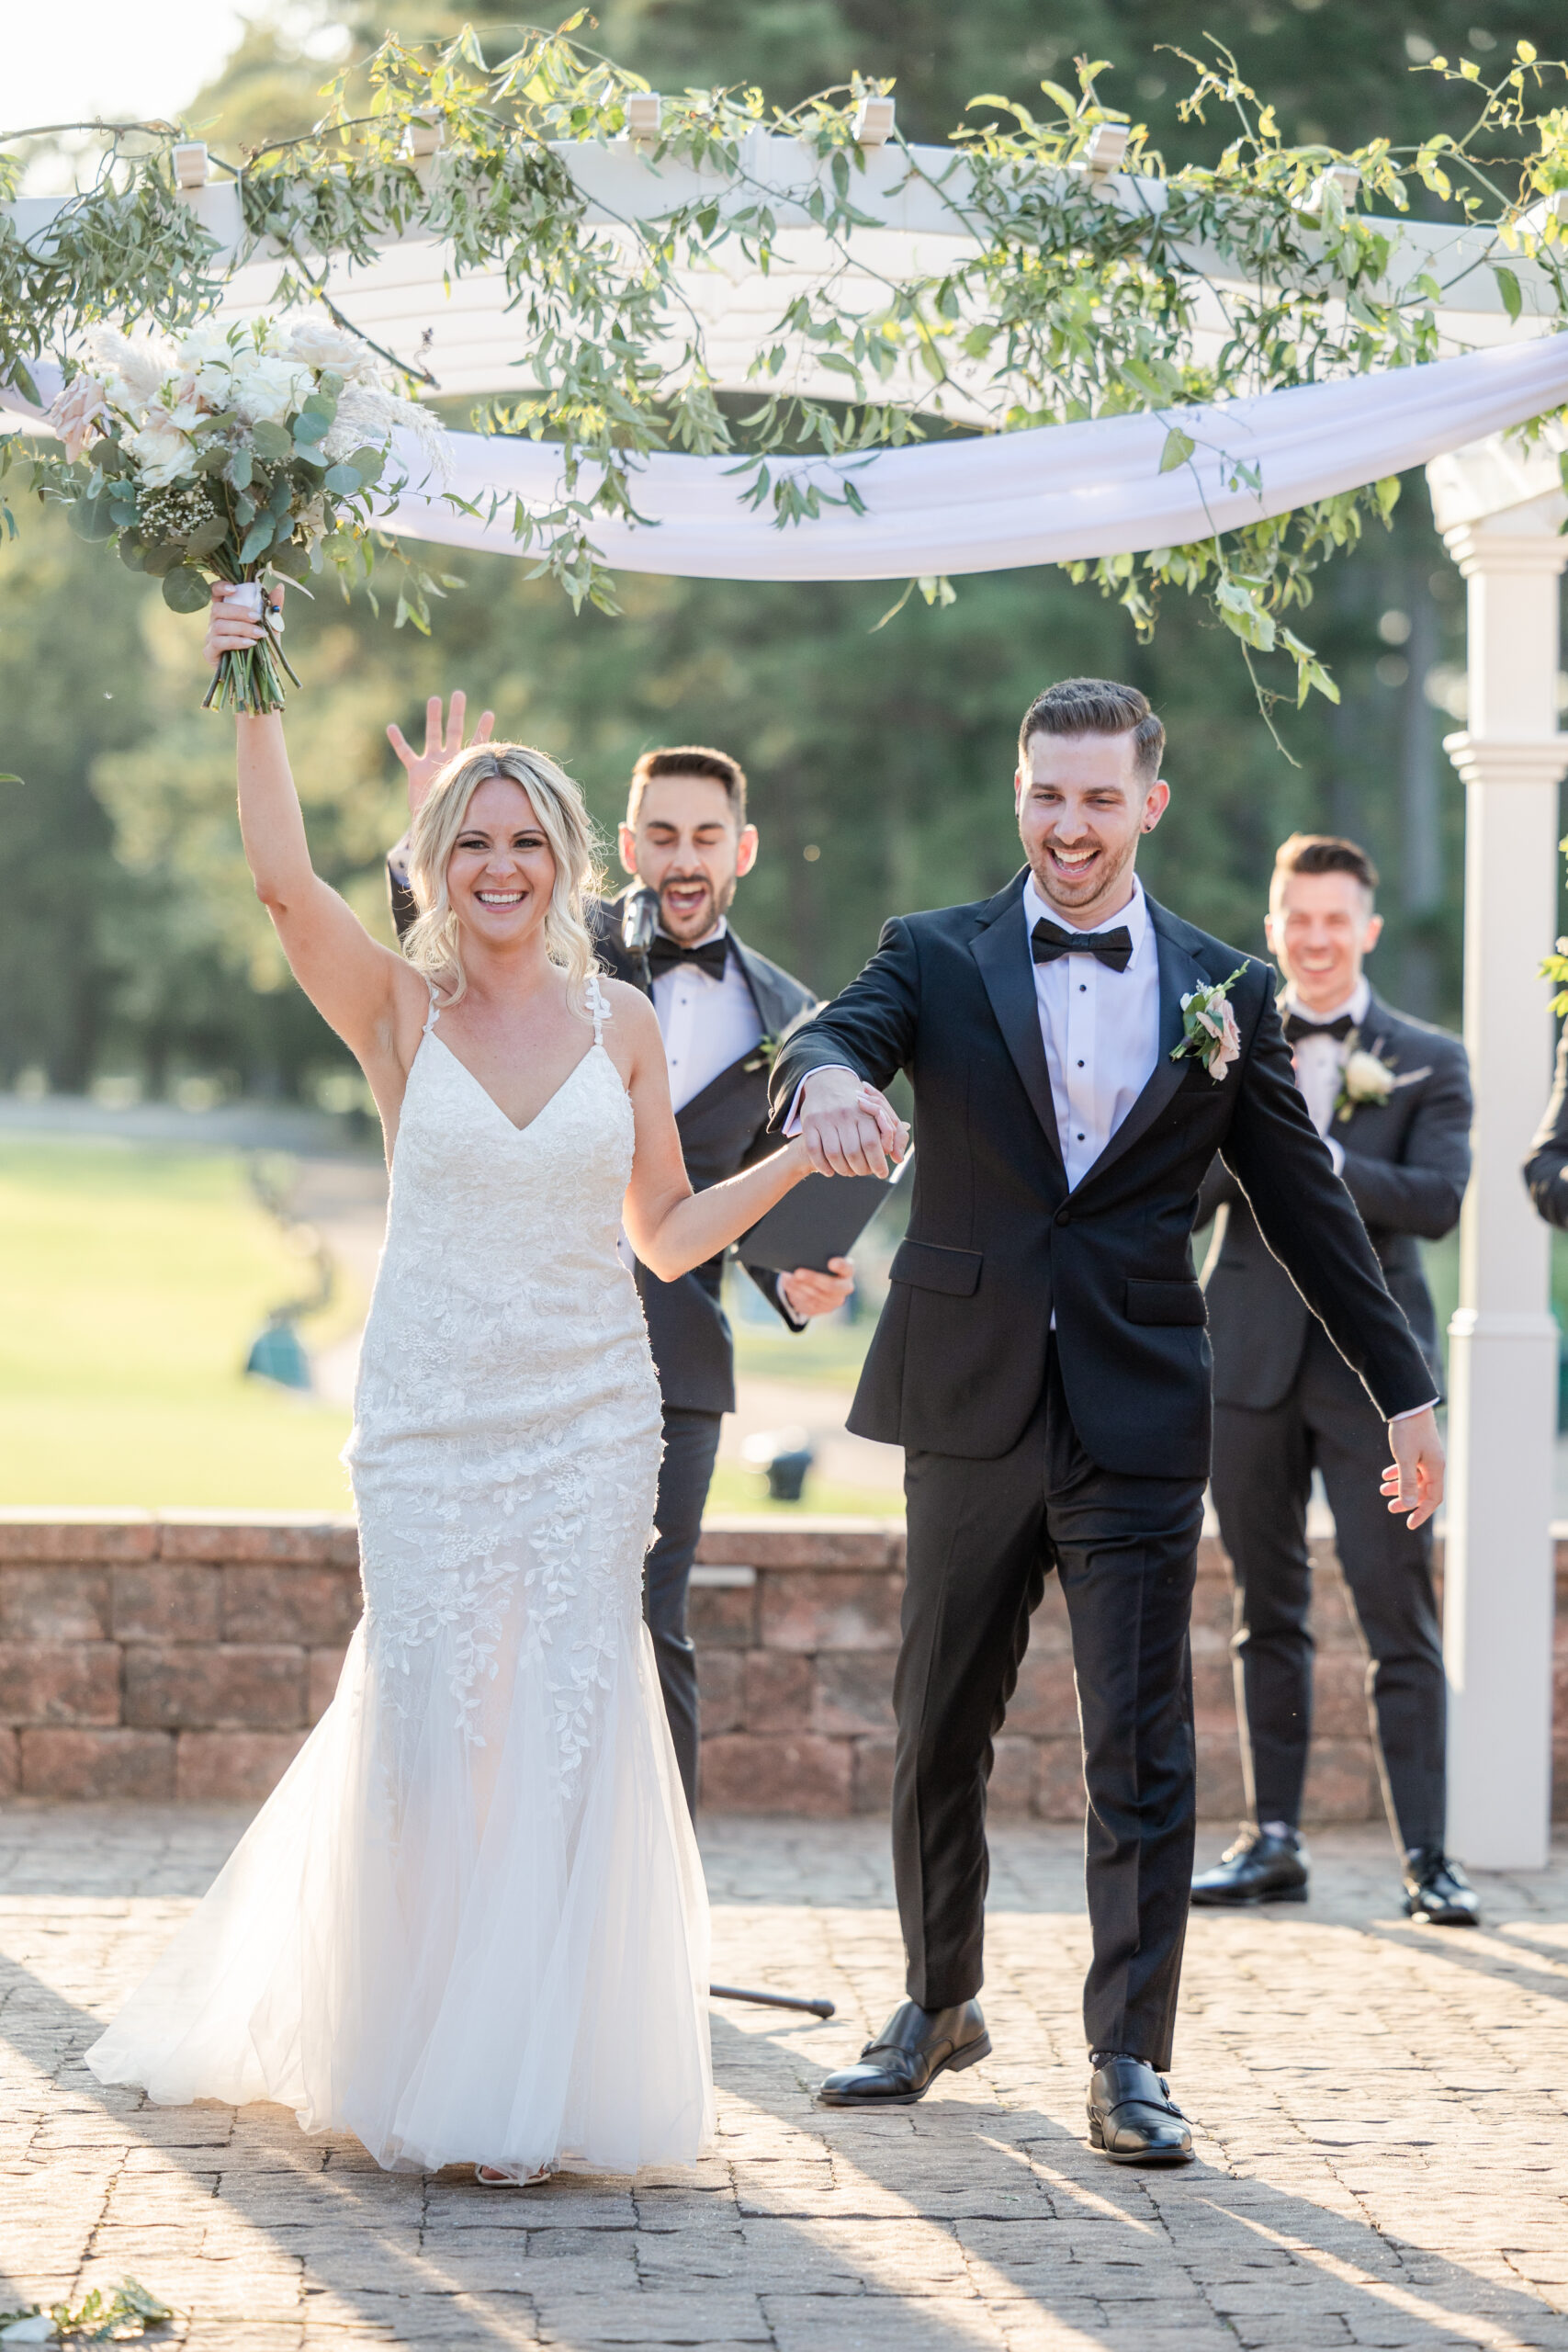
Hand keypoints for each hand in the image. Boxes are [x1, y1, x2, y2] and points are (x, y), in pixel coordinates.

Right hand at [204, 579, 283, 671]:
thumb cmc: (263, 649)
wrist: (260, 676)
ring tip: (259, 635)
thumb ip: (272, 608)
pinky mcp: (210, 652)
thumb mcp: (271, 627)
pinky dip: (236, 641)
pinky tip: (250, 644)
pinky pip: (218, 642)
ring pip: (218, 625)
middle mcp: (215, 622)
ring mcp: (210, 637)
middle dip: (239, 612)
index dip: (220, 587)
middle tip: (257, 618)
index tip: (234, 589)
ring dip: (241, 628)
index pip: (215, 592)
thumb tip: (280, 587)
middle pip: (217, 608)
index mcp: (227, 611)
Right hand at [386, 693, 494, 816]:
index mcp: (464, 767)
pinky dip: (398, 741)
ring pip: (432, 735)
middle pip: (453, 731)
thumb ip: (479, 806)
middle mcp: (449, 759)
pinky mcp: (416, 770)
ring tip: (434, 700)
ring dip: (432, 719)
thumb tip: (499, 820)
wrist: (436, 825)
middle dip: (456, 713)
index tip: (489, 713)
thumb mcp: (469, 810)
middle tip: (459, 694)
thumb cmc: (455, 819)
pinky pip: (405, 753)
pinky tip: (392, 727)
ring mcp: (432, 762)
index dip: (483, 730)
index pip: (476, 744)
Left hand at [779, 1255, 854, 1320]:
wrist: (820, 1281)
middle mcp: (845, 1288)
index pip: (847, 1268)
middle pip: (831, 1286)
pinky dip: (796, 1294)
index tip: (831, 1263)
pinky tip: (789, 1285)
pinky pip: (809, 1304)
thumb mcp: (822, 1258)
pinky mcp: (823, 1309)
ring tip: (790, 1278)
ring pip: (817, 1296)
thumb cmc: (821, 1264)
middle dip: (813, 1279)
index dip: (840, 1266)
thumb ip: (818, 1256)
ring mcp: (835, 1301)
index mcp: (847, 1271)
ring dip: (801, 1287)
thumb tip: (803, 1256)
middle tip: (798, 1273)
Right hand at [797, 1069, 908, 1177]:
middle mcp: (844, 1114)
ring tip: (848, 1172)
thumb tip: (898, 1158)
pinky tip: (829, 1172)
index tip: (881, 1173)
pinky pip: (814, 1150)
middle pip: (852, 1151)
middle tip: (863, 1172)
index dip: (878, 1162)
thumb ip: (893, 1133)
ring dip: (842, 1169)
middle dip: (860, 1169)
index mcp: (863, 1112)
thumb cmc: (857, 1105)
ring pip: (833, 1153)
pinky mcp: (809, 1123)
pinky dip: (822, 1166)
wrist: (827, 1082)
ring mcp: (825, 1118)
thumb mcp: (878, 1113)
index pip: (871, 1143)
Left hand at [1381, 1407, 1443, 1530]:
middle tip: (1390, 1508)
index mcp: (1436, 1469)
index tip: (1409, 1524)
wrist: (1408, 1405)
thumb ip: (1406, 1482)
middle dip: (1407, 1501)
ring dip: (1399, 1487)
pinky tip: (1385, 1475)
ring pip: (1415, 1479)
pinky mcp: (1418, 1450)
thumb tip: (1407, 1505)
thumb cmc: (1408, 1431)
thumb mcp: (1405, 1459)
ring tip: (1382, 1490)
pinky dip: (1399, 1473)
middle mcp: (1434, 1465)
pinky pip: (1411, 1468)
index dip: (1422, 1513)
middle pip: (1423, 1491)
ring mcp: (1427, 1457)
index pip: (1433, 1499)